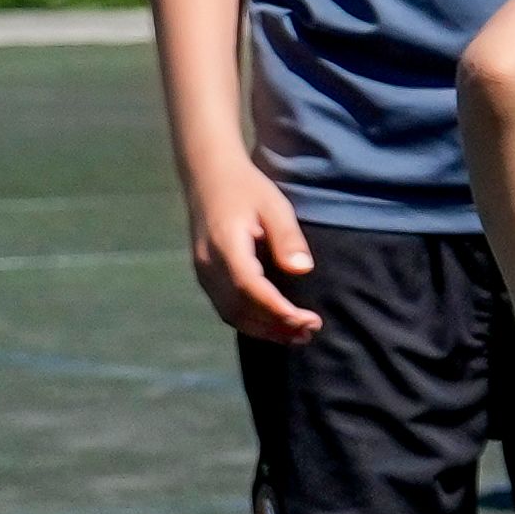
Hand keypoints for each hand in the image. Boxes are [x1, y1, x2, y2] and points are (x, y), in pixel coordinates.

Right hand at [184, 164, 320, 345]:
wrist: (209, 177)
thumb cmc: (247, 189)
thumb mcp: (275, 206)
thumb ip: (287, 238)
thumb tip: (303, 270)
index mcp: (225, 246)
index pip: (249, 288)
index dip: (278, 310)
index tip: (307, 320)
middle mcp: (208, 264)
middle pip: (239, 308)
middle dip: (275, 326)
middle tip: (311, 331)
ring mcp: (203, 272)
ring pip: (230, 313)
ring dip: (263, 329)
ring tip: (299, 335)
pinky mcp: (206, 275)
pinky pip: (225, 307)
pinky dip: (249, 321)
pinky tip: (275, 325)